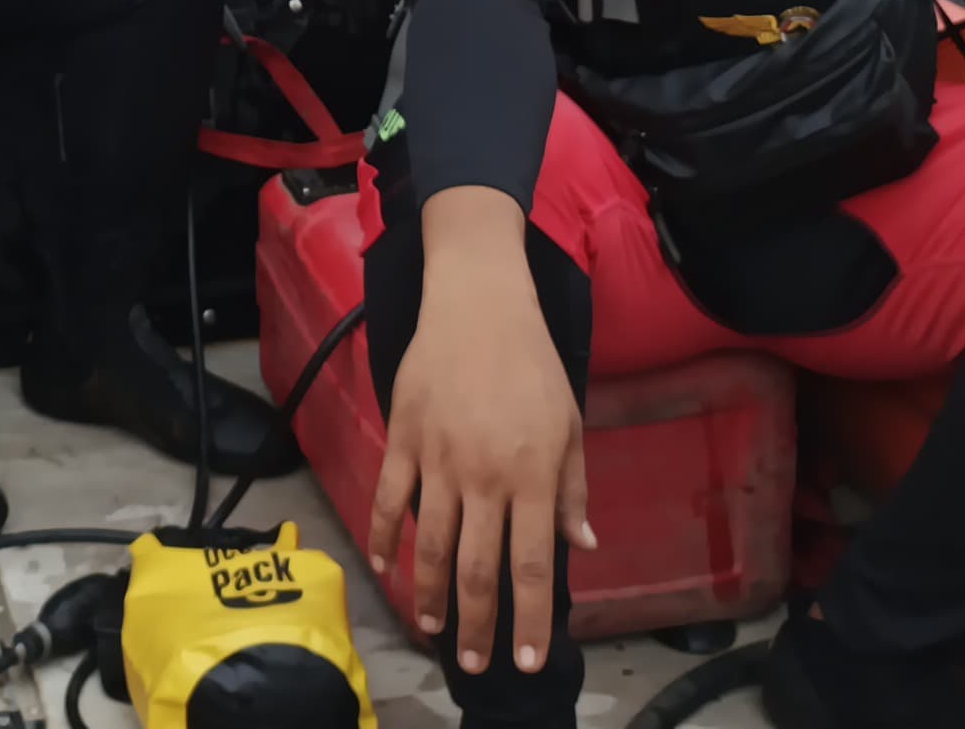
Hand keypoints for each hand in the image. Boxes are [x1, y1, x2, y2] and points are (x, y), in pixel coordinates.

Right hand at [367, 196, 591, 678]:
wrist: (478, 301)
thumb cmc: (532, 362)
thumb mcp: (570, 424)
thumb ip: (572, 490)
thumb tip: (581, 548)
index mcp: (532, 475)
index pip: (533, 566)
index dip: (531, 618)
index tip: (526, 658)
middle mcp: (484, 476)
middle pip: (475, 568)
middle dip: (475, 624)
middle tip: (473, 662)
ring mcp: (438, 459)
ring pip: (429, 544)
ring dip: (428, 594)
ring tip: (430, 629)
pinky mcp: (404, 438)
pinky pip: (390, 499)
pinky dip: (384, 537)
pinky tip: (385, 567)